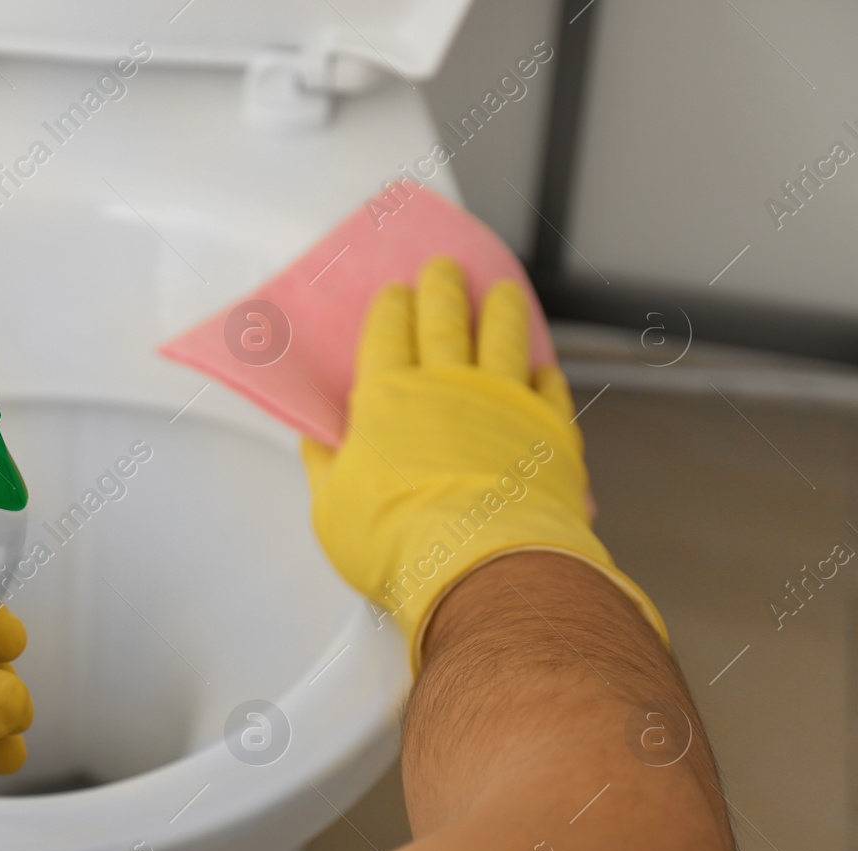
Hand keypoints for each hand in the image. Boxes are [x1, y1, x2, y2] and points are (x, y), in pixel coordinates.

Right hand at [300, 256, 664, 668]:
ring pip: (503, 340)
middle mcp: (447, 386)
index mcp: (387, 398)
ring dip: (500, 311)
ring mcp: (504, 403)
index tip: (394, 293)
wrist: (482, 565)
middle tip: (444, 269)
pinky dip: (543, 374)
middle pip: (444, 322)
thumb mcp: (333, 509)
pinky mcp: (548, 431)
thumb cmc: (395, 541)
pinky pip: (547, 388)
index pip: (386, 336)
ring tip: (501, 291)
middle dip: (441, 290)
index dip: (390, 310)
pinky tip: (542, 368)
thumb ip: (328, 468)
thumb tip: (317, 443)